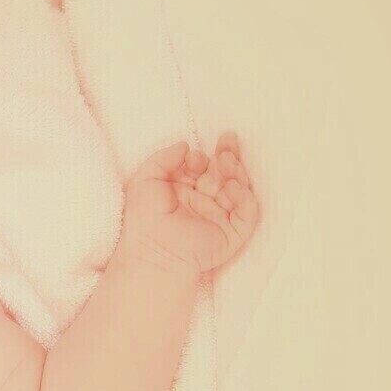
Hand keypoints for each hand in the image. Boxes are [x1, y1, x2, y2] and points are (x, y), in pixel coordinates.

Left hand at [119, 132, 260, 275]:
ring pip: (239, 189)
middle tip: (228, 140)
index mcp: (187, 190)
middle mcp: (206, 201)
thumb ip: (162, 159)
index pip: (203, 168)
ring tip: (227, 160)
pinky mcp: (234, 233)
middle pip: (225, 174)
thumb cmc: (143, 219)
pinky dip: (244, 198)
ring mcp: (221, 217)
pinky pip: (247, 213)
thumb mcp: (145, 180)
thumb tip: (185, 145)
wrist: (151, 250)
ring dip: (236, 171)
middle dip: (228, 155)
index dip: (202, 158)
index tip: (193, 157)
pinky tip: (233, 186)